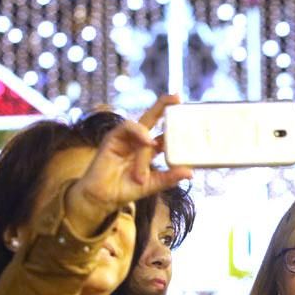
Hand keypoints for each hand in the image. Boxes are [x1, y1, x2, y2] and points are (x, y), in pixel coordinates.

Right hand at [67, 95, 192, 236]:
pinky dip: (138, 132)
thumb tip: (190, 172)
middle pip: (153, 117)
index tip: (189, 113)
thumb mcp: (153, 184)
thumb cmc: (127, 189)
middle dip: (164, 105)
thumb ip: (170, 177)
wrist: (104, 197)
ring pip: (142, 127)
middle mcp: (138, 140)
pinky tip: (146, 141)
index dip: (175, 123)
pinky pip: (127, 127)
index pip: (164, 131)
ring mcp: (125, 137)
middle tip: (177, 97)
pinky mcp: (113, 137)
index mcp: (149, 149)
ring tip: (154, 146)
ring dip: (148, 138)